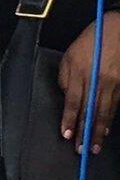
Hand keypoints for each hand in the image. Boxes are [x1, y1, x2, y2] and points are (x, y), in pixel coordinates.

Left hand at [59, 12, 119, 154]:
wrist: (118, 30)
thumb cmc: (92, 41)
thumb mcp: (70, 56)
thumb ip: (66, 78)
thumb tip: (67, 98)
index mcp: (81, 72)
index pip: (74, 102)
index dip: (70, 120)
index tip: (67, 135)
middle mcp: (98, 80)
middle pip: (90, 111)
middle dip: (86, 132)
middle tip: (82, 150)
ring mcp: (114, 84)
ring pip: (105, 112)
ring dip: (99, 130)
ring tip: (95, 145)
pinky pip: (115, 105)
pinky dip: (109, 119)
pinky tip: (106, 129)